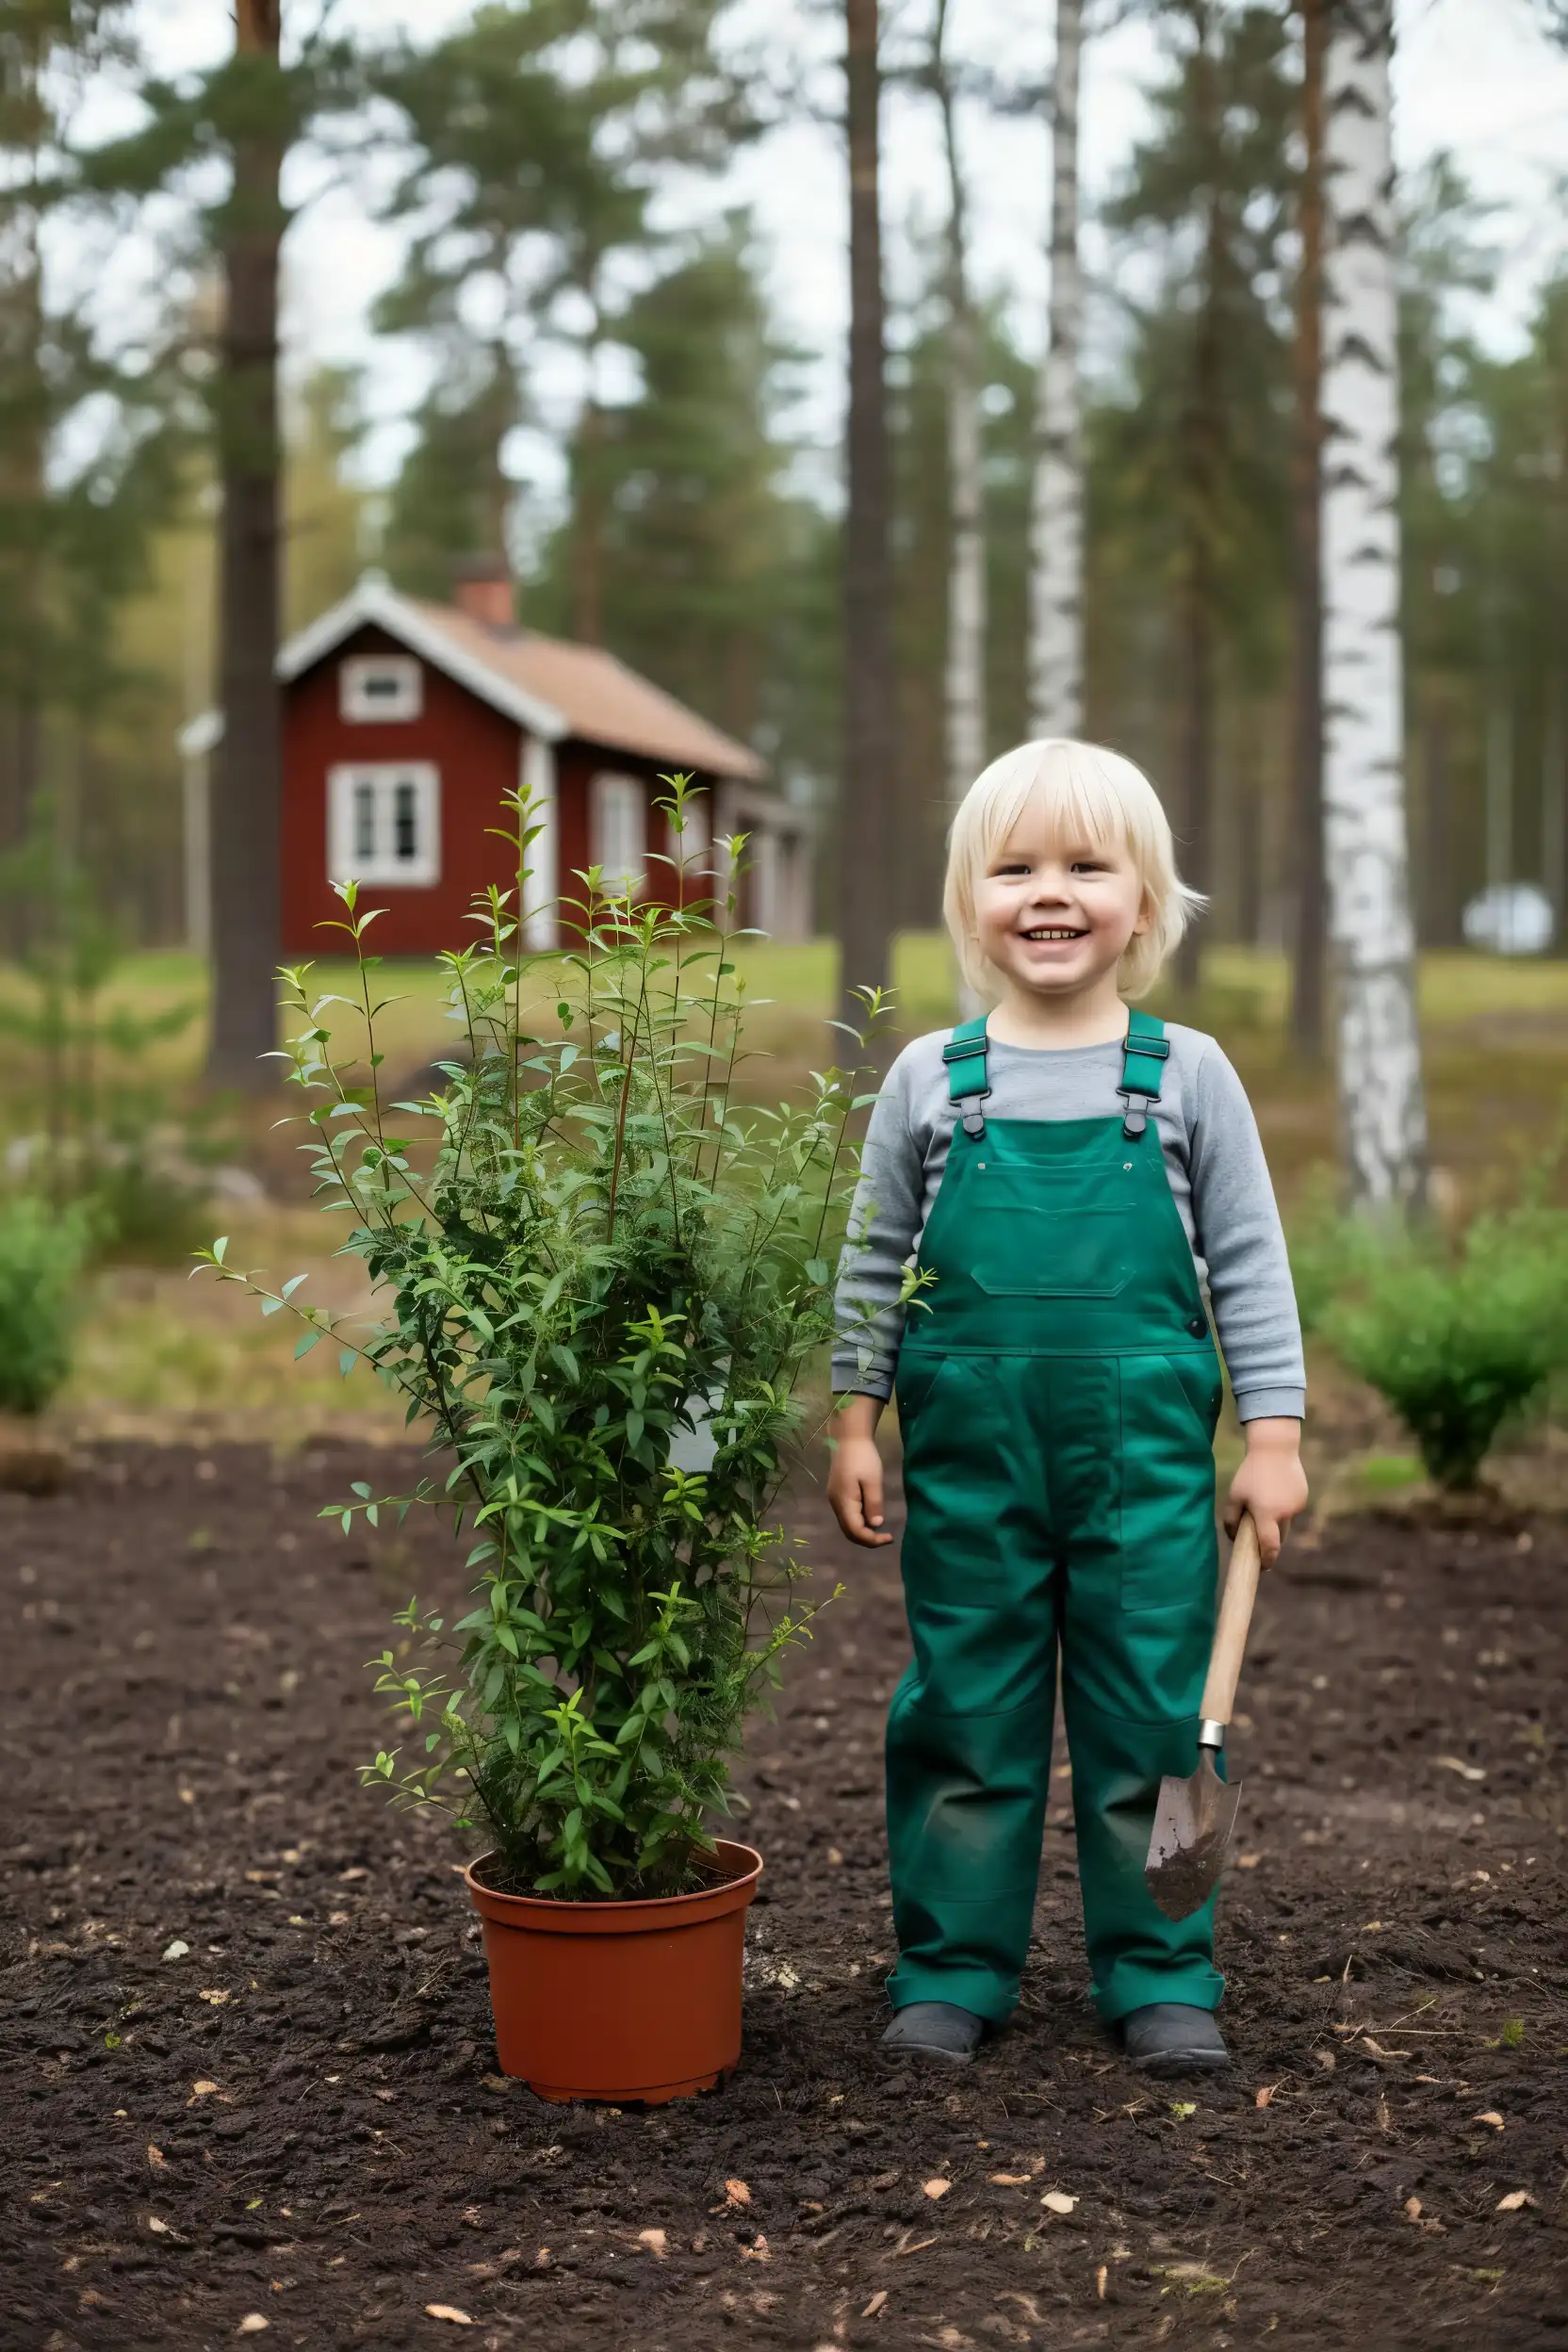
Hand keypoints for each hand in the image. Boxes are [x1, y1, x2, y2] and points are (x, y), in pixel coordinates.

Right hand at [828, 1395, 893, 1547]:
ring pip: (847, 1525)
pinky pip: (847, 1516)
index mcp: (844, 1501)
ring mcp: (835, 1499)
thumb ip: (874, 1504)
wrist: (849, 1438)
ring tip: (881, 1530)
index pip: (855, 1531)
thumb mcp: (873, 1480)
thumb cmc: (863, 1457)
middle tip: (887, 1537)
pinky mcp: (838, 1494)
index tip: (890, 1537)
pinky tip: (871, 1517)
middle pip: (849, 1532)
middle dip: (867, 1539)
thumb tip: (876, 1525)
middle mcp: (835, 1504)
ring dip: (863, 1531)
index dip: (872, 1539)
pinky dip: (859, 1522)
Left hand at [1224, 1418, 1307, 1567]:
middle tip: (1257, 1537)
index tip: (1262, 1568)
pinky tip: (1275, 1491)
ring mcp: (1296, 1506)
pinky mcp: (1303, 1498)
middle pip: (1278, 1538)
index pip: (1269, 1546)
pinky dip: (1283, 1509)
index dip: (1267, 1560)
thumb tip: (1234, 1539)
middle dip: (1269, 1541)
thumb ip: (1231, 1520)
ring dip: (1276, 1523)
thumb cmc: (1250, 1473)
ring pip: (1286, 1524)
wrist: (1275, 1449)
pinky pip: (1291, 1510)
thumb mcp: (1234, 1495)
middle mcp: (1284, 1513)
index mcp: (1266, 1514)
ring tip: (1264, 1503)